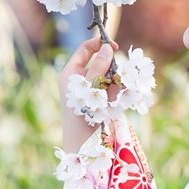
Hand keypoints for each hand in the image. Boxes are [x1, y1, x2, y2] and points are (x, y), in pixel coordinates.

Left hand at [58, 36, 118, 152]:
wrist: (83, 143)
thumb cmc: (82, 113)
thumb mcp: (90, 85)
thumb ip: (99, 65)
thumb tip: (108, 48)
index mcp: (71, 72)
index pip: (85, 49)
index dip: (99, 45)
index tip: (115, 46)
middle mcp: (80, 79)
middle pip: (100, 63)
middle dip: (111, 69)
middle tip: (117, 78)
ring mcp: (90, 90)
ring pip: (109, 76)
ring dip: (115, 84)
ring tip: (111, 98)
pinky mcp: (100, 100)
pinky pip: (111, 90)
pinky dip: (115, 94)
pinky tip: (113, 105)